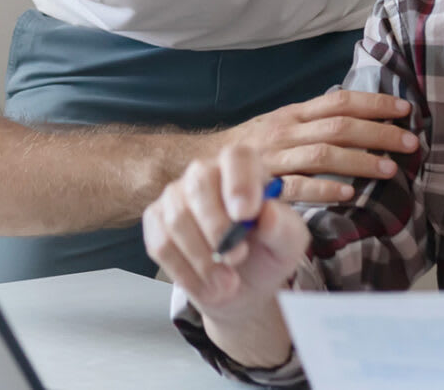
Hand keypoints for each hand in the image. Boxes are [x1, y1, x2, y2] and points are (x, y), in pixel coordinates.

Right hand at [143, 144, 310, 318]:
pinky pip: (161, 243)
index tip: (245, 215)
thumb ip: (284, 228)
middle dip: (217, 227)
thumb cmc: (265, 255)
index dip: (239, 183)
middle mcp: (205, 174)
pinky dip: (185, 272)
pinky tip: (206, 286)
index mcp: (244, 170)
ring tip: (227, 284)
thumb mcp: (288, 246)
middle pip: (200, 183)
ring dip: (204, 259)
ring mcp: (175, 195)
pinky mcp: (155, 221)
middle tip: (236, 258)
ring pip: (178, 218)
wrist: (240, 287)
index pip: (237, 157)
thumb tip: (268, 213)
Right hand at [215, 89, 417, 205]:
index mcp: (294, 114)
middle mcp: (286, 131)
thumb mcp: (281, 125)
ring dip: (359, 161)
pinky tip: (348, 195)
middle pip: (338, 126)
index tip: (404, 109)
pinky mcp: (265, 185)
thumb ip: (313, 122)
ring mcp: (276, 157)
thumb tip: (358, 117)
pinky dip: (324, 190)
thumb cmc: (250, 148)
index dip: (374, 103)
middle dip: (378, 133)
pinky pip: (297, 187)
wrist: (202, 165)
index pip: (339, 101)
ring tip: (390, 170)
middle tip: (410, 142)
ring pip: (323, 154)